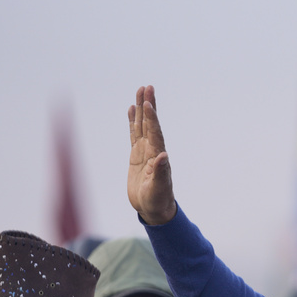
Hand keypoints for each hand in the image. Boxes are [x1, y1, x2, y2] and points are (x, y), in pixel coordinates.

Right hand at [127, 85, 176, 224]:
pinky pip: (134, 134)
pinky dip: (133, 121)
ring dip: (142, 109)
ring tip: (140, 91)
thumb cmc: (157, 200)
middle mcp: (153, 150)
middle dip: (148, 105)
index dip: (151, 119)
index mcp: (158, 156)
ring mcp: (145, 151)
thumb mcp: (158, 189)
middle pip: (150, 123)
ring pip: (142, 125)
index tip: (148, 104)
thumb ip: (160, 173)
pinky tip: (132, 109)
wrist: (154, 208)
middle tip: (147, 87)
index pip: (154, 133)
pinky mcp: (137, 155)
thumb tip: (164, 156)